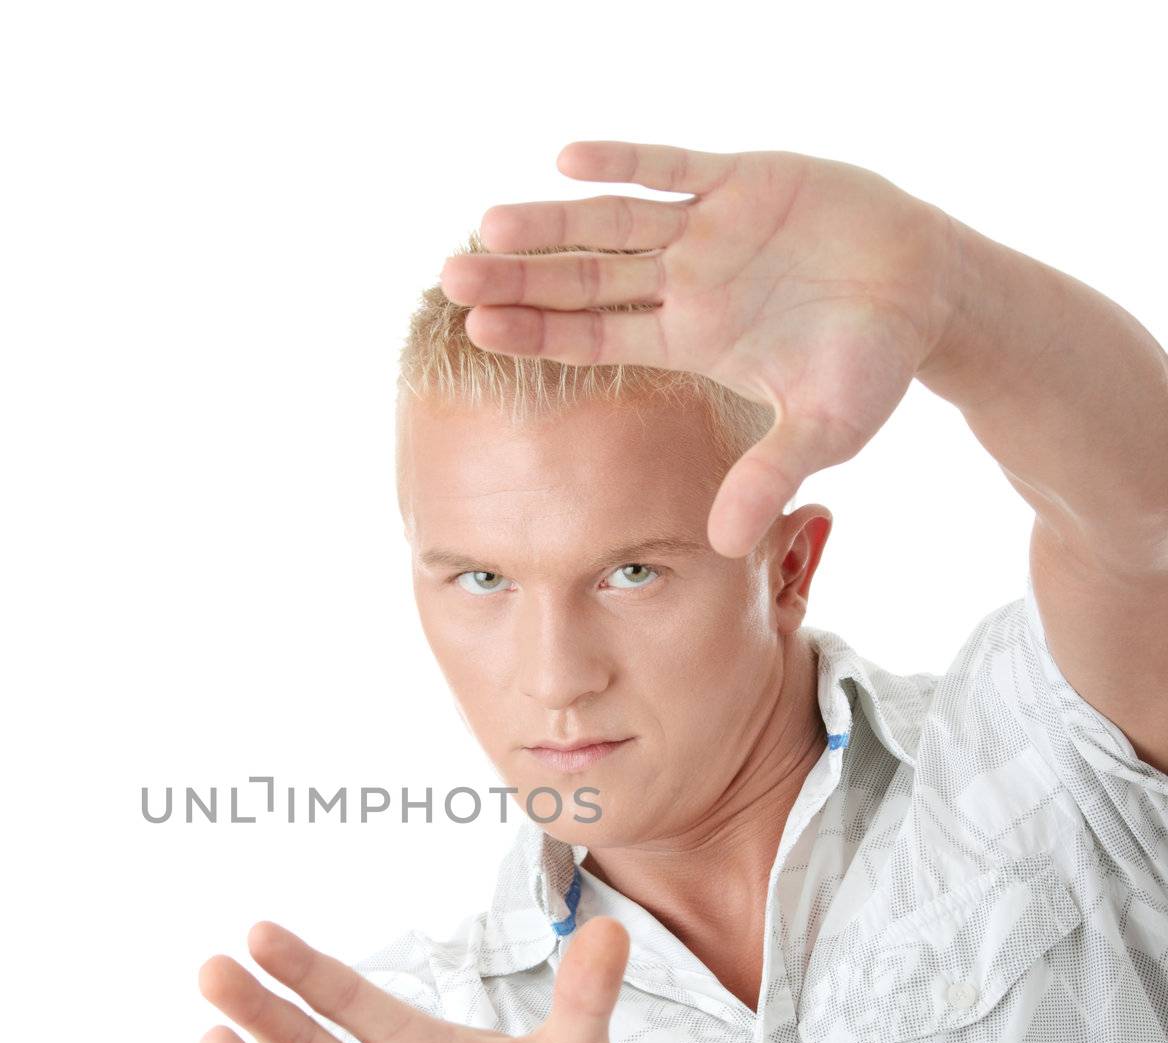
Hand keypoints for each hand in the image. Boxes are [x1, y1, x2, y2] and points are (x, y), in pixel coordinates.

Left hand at [441, 141, 964, 558]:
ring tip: (490, 222)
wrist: (929, 292)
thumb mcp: (822, 430)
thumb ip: (768, 476)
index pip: (595, 336)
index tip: (478, 331)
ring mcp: (710, 228)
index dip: (539, 333)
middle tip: (451, 275)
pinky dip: (628, 161)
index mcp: (689, 338)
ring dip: (555, 221)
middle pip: (585, 278)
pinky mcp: (747, 179)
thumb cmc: (869, 366)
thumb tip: (725, 546)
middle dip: (521, 277)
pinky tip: (567, 158)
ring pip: (615, 222)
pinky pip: (677, 166)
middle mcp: (685, 281)